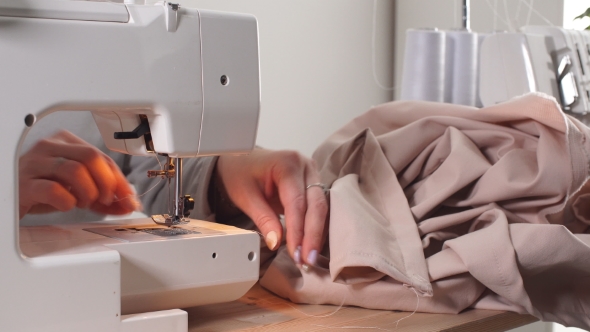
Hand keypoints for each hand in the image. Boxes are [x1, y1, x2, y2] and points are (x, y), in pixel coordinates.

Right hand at [19, 130, 140, 218]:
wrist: (9, 199)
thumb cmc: (43, 189)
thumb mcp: (78, 189)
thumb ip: (105, 196)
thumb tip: (131, 202)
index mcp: (66, 141)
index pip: (102, 156)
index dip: (119, 179)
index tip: (128, 198)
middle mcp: (49, 147)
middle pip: (91, 157)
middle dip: (106, 183)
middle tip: (105, 200)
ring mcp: (35, 164)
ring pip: (75, 170)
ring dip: (88, 192)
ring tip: (83, 202)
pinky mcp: (24, 184)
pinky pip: (53, 190)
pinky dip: (68, 201)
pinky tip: (66, 205)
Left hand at [215, 149, 328, 266]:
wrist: (240, 162)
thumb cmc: (241, 173)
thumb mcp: (246, 196)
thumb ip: (263, 218)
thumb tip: (276, 242)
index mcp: (287, 163)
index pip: (297, 202)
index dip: (298, 230)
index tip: (296, 253)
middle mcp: (305, 166)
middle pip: (316, 204)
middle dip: (312, 235)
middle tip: (307, 261)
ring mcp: (312, 174)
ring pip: (321, 207)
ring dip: (316, 234)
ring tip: (308, 258)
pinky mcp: (313, 184)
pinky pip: (318, 207)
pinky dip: (315, 227)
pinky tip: (310, 245)